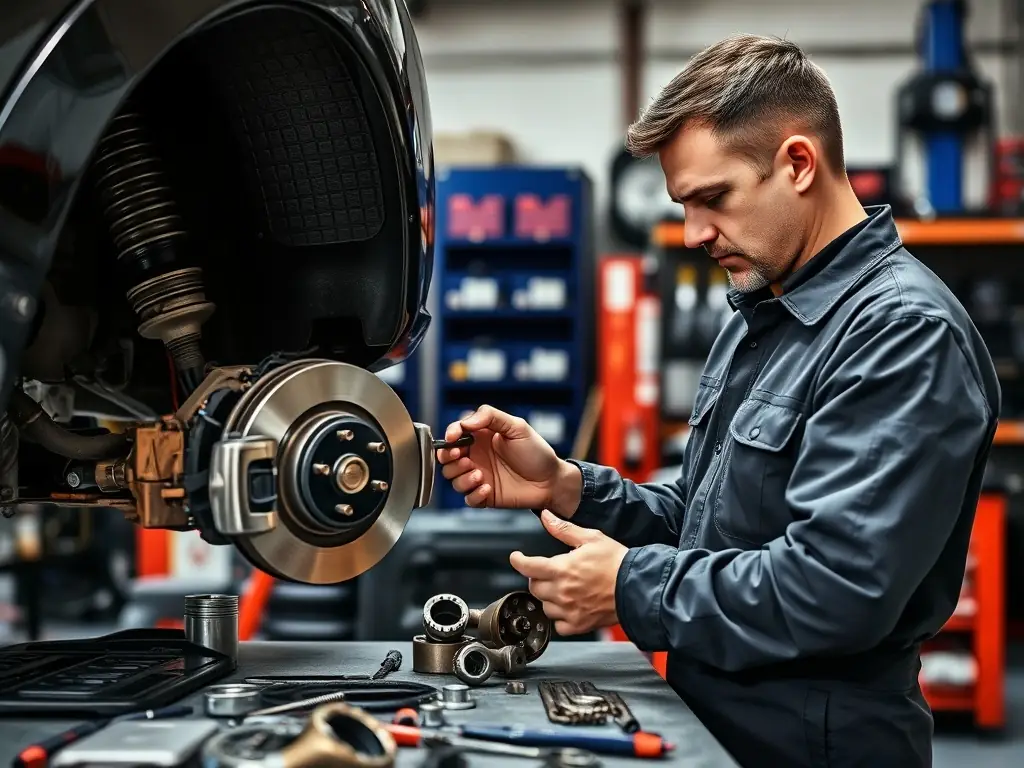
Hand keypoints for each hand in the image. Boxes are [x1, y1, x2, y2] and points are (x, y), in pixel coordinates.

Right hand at [436, 404, 565, 508]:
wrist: (551, 481)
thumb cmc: (537, 453)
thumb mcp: (517, 427)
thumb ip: (491, 417)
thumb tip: (466, 421)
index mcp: (481, 437)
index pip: (455, 433)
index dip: (449, 435)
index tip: (453, 438)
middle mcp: (477, 456)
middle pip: (447, 458)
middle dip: (449, 458)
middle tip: (464, 458)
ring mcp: (479, 476)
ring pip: (453, 479)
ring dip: (462, 477)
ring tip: (479, 474)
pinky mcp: (484, 495)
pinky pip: (468, 498)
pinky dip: (474, 494)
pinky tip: (488, 488)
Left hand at [510, 510, 627, 635]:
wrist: (638, 586)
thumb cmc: (617, 562)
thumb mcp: (591, 538)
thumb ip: (563, 530)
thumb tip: (546, 517)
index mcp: (562, 569)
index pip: (528, 566)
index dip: (518, 561)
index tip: (517, 558)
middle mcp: (562, 592)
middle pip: (534, 587)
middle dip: (538, 578)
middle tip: (551, 572)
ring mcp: (569, 610)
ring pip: (544, 607)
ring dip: (549, 598)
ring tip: (564, 589)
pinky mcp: (579, 624)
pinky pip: (558, 625)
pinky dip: (560, 617)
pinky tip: (570, 606)